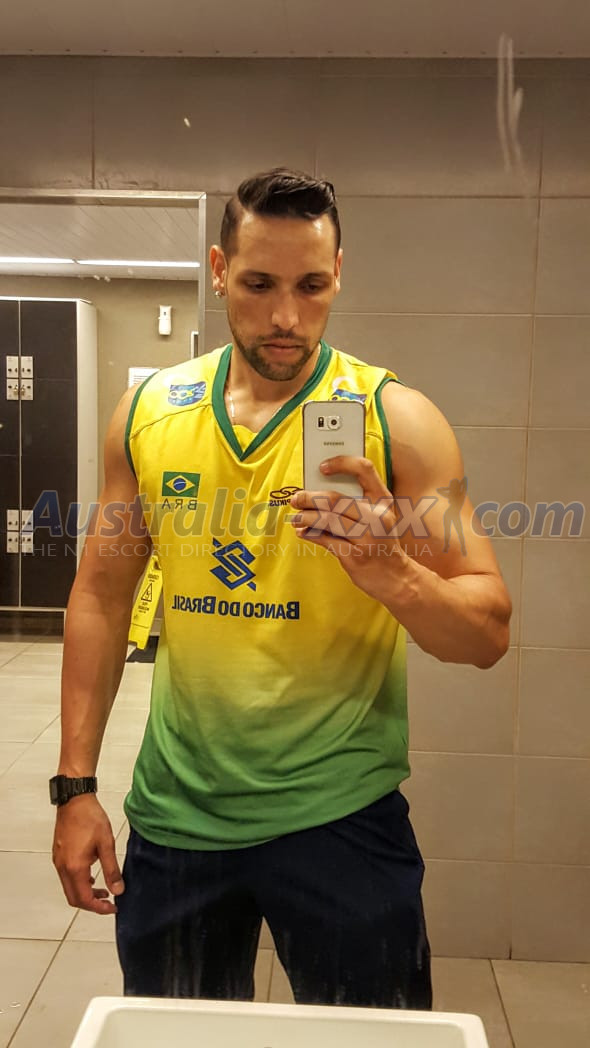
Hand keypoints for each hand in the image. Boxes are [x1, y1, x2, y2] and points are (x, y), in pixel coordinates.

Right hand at [52, 794, 124, 914]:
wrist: (74, 800)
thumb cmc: (90, 818)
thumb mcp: (106, 844)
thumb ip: (111, 869)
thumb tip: (118, 890)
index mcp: (75, 867)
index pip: (84, 899)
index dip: (99, 908)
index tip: (113, 907)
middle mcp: (63, 868)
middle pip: (74, 898)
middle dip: (92, 903)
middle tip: (109, 902)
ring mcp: (58, 861)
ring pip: (69, 888)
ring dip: (85, 893)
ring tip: (104, 889)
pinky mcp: (58, 855)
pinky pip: (67, 877)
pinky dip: (79, 882)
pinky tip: (92, 875)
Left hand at [290, 455, 412, 606]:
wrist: (397, 579)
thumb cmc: (382, 544)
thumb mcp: (379, 518)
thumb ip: (357, 504)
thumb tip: (319, 493)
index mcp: (384, 501)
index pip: (364, 469)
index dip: (342, 463)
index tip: (322, 466)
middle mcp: (377, 517)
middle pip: (336, 499)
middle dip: (310, 498)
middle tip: (296, 498)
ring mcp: (367, 538)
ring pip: (327, 520)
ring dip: (306, 517)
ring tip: (296, 517)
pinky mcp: (355, 556)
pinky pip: (326, 540)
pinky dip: (310, 534)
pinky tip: (303, 531)